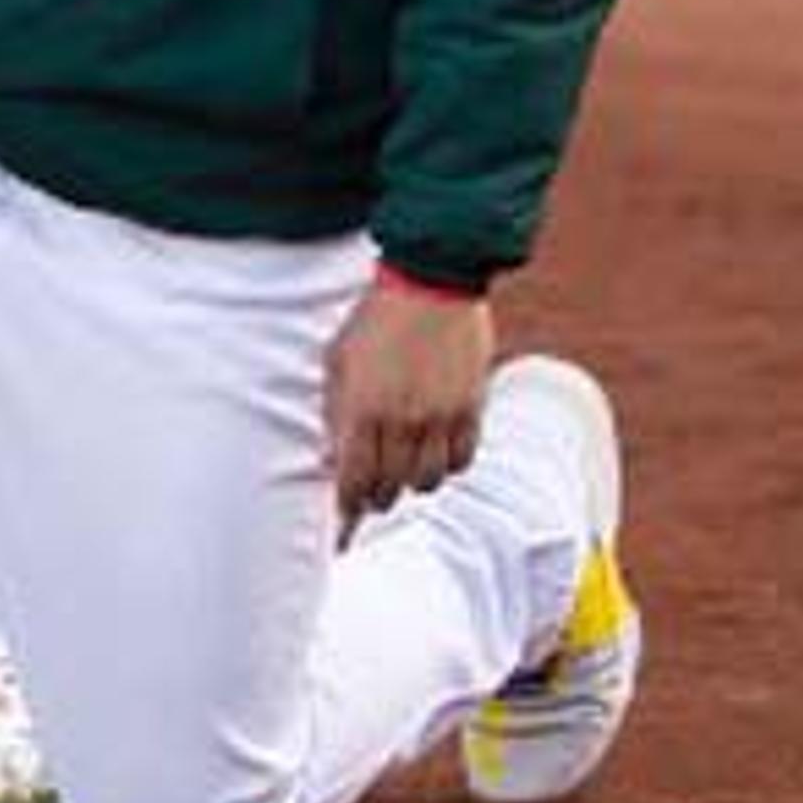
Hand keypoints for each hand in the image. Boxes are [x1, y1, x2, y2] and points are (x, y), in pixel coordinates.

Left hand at [324, 276, 495, 534]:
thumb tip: (331, 458)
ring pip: (428, 482)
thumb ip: (335, 412)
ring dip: (412, 482)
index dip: (349, 506)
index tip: (345, 519)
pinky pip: (462, 461)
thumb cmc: (374, 320)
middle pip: (391, 487)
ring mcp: (440, 416)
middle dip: (376, 496)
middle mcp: (402, 420)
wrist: (430, 283)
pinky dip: (447, 466)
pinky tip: (435, 452)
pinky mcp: (471, 408)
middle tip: (371, 492)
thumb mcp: (338, 360)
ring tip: (403, 467)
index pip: (355, 480)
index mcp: (363, 408)